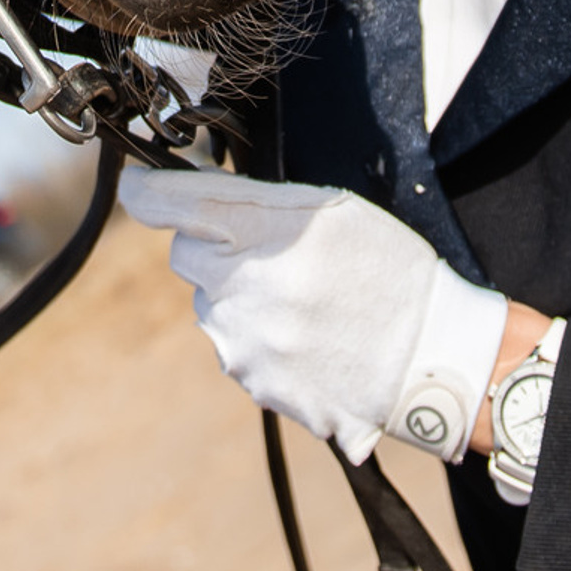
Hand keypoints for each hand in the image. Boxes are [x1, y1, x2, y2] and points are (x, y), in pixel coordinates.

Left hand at [121, 165, 510, 462]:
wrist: (430, 355)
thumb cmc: (385, 267)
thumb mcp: (328, 208)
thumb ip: (253, 201)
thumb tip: (186, 199)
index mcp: (259, 234)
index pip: (169, 204)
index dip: (147, 190)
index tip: (139, 185)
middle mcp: (241, 291)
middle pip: (188, 257)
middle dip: (216, 248)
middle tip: (273, 253)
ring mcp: (246, 345)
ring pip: (211, 305)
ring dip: (240, 298)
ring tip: (305, 302)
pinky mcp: (257, 386)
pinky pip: (237, 349)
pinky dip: (262, 339)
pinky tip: (310, 337)